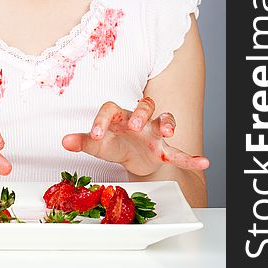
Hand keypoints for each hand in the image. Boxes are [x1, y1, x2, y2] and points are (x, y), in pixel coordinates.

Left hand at [62, 97, 208, 176]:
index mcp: (118, 116)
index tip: (95, 135)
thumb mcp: (97, 145)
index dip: (103, 120)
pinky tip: (203, 162)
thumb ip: (83, 142)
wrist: (131, 157)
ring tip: (168, 130)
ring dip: (167, 122)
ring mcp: (152, 132)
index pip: (111, 109)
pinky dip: (190, 158)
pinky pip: (178, 151)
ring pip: (164, 118)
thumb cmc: (113, 143)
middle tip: (134, 125)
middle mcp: (138, 119)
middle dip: (140, 113)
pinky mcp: (162, 148)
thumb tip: (64, 141)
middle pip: (143, 105)